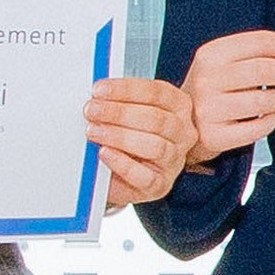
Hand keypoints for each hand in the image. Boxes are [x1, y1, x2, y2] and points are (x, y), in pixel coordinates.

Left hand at [83, 77, 188, 209]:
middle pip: (156, 119)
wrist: (131, 170)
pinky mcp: (161, 184)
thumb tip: (98, 94)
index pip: (158, 93)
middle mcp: (182, 133)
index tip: (100, 90)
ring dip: (120, 137)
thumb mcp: (131, 111)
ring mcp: (174, 160)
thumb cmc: (131, 133)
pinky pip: (145, 177)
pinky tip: (105, 153)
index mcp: (179, 106)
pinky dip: (123, 164)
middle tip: (92, 110)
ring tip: (94, 131)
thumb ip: (119, 100)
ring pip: (154, 146)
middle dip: (119, 113)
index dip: (126, 90)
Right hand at [177, 30, 274, 164]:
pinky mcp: (214, 135)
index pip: (263, 41)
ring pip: (264, 101)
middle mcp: (207, 78)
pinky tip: (267, 117)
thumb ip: (260, 54)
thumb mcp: (226, 62)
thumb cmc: (214, 90)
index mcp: (212, 53)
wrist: (183, 121)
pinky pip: (258, 129)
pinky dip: (271, 122)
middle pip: (265, 70)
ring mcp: (208, 108)